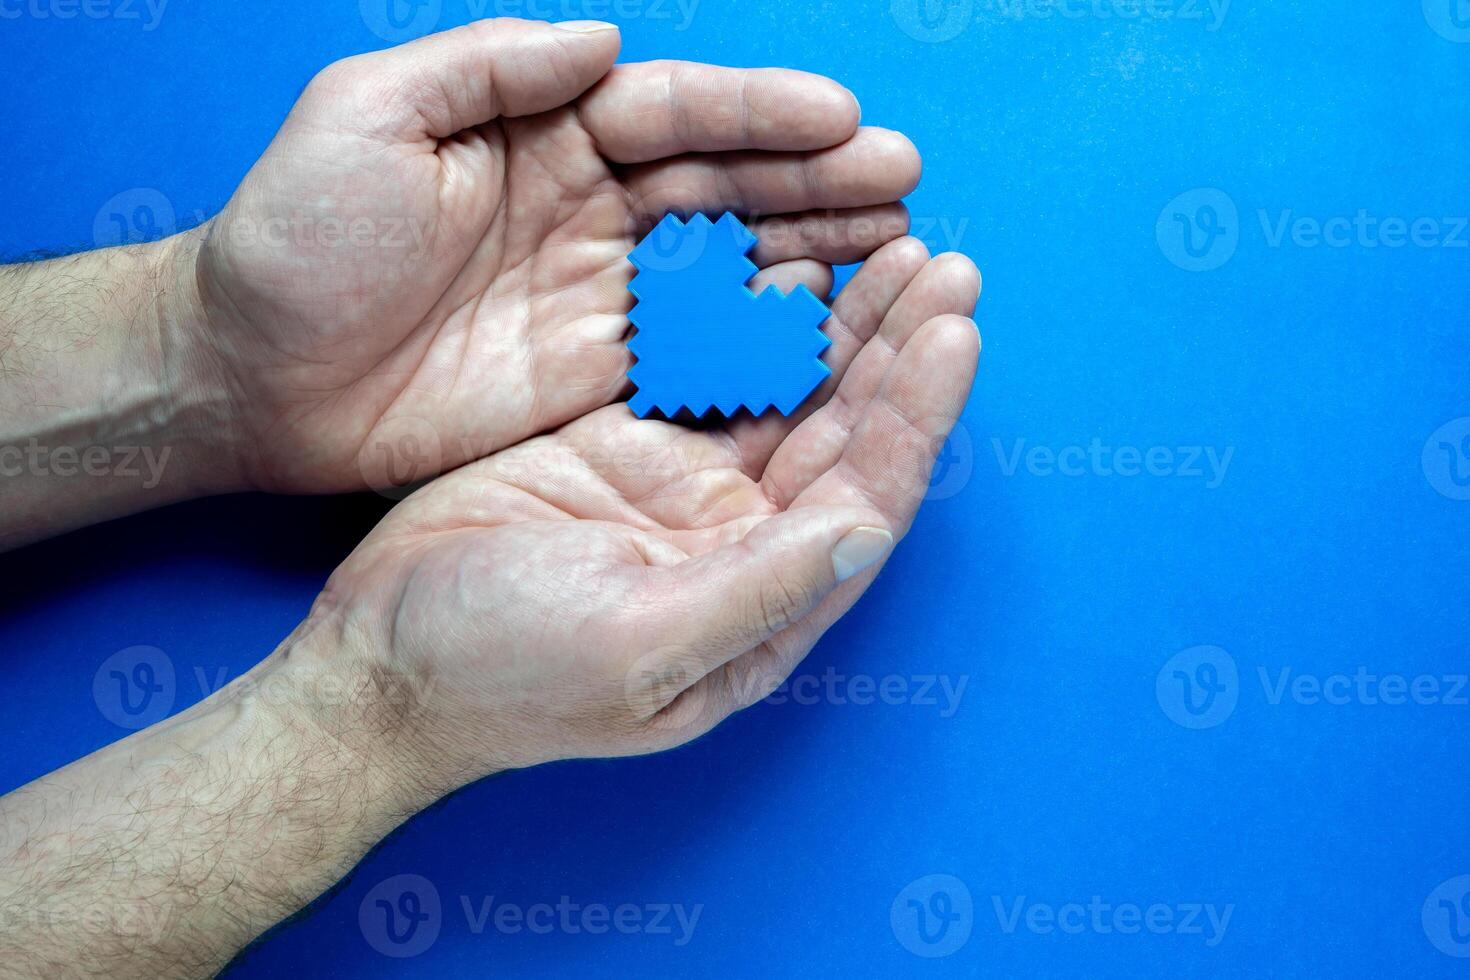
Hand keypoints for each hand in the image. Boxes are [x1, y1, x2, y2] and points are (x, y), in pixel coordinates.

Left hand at [182, 17, 919, 492]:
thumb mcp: (364, 117)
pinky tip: (828, 324)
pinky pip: (694, 347)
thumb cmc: (294, 238)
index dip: (757, 115)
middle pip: (722, 184)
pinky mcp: (593, 371)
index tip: (841, 120)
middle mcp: (584, 205)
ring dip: (811, 252)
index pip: (671, 113)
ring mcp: (596, 290)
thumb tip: (605, 40)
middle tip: (904, 185)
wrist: (254, 376)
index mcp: (541, 131)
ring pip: (727, 262)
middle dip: (815, 181)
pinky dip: (763, 337)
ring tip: (897, 245)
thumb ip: (488, 70)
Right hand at [295, 239, 979, 789]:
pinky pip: (709, 369)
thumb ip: (757, 589)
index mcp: (766, 605)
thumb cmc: (501, 674)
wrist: (382, 653)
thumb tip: (870, 532)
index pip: (866, 499)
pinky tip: (784, 265)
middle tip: (944, 262)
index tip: (953, 332)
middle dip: (897, 349)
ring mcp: (687, 488)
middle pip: (843, 432)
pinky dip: (749, 318)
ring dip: (842, 325)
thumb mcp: (635, 643)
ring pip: (787, 392)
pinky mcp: (631, 444)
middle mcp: (745, 543)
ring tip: (894, 246)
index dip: (915, 416)